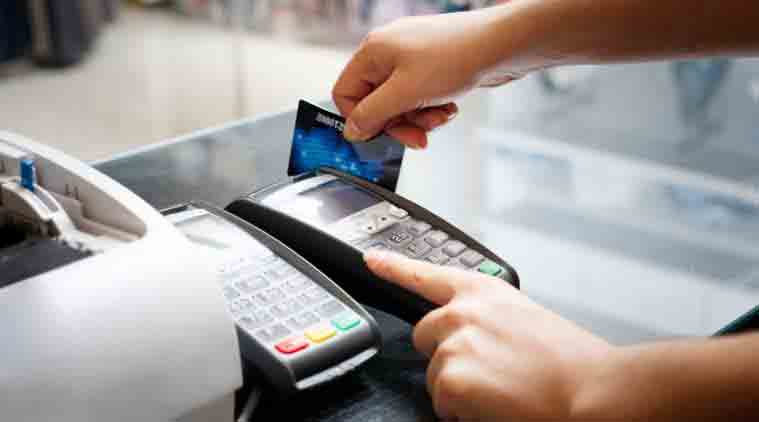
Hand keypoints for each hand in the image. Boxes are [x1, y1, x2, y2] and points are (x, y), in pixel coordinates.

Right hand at [333, 7, 532, 148]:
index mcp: (373, 52)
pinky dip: (432, 109)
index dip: (360, 119)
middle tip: (416, 136)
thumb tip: (351, 131)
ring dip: (418, 119)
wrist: (501, 45)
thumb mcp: (406, 94)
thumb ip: (373, 115)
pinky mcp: (431, 67)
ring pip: (400, 104)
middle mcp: (388, 53)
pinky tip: (448, 107)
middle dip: (398, 123)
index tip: (380, 136)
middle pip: (375, 102)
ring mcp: (411, 59)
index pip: (345, 93)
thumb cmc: (457, 56)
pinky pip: (420, 98)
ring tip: (438, 116)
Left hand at [364, 250, 614, 420]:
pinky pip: (442, 404)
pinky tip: (495, 405)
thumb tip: (477, 339)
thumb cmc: (573, 361)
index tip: (372, 259)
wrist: (594, 390)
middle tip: (485, 370)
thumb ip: (489, 320)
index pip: (426, 274)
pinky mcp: (450, 377)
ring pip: (434, 375)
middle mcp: (462, 311)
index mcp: (484, 291)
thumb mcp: (526, 319)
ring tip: (502, 390)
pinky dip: (463, 412)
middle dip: (444, 354)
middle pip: (424, 335)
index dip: (393, 267)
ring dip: (458, 386)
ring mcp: (453, 343)